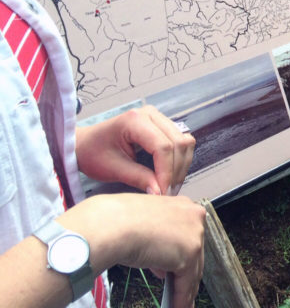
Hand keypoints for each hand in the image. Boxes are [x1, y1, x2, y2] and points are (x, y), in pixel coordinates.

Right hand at [63, 193, 205, 307]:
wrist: (113, 224)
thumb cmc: (119, 222)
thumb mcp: (145, 229)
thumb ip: (160, 244)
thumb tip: (165, 266)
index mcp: (183, 205)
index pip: (188, 236)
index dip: (182, 256)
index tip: (179, 270)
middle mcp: (194, 216)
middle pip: (195, 253)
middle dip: (186, 275)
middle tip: (181, 290)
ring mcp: (194, 234)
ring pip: (193, 270)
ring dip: (186, 290)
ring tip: (181, 303)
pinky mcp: (189, 254)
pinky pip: (186, 283)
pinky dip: (181, 298)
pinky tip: (177, 306)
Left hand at [76, 106, 194, 195]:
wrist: (84, 144)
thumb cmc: (93, 154)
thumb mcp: (112, 169)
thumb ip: (138, 178)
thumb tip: (160, 192)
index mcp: (135, 121)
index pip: (163, 146)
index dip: (166, 172)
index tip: (162, 192)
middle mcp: (151, 114)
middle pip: (178, 142)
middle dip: (176, 171)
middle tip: (168, 193)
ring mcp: (159, 118)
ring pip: (185, 141)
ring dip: (181, 166)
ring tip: (169, 186)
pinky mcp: (163, 126)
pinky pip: (181, 142)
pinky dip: (179, 160)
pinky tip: (169, 175)